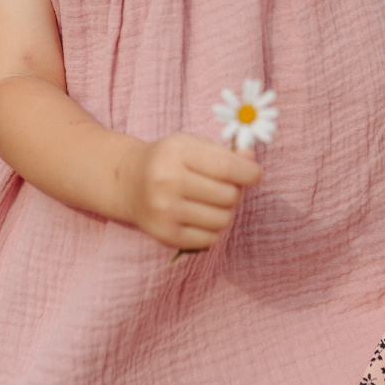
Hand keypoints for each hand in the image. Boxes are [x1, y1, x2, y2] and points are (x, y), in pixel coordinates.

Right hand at [121, 132, 261, 250]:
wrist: (129, 183)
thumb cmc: (169, 160)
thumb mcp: (193, 145)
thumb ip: (225, 153)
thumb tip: (251, 160)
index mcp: (177, 152)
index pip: (227, 167)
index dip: (249, 172)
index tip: (255, 174)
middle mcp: (168, 181)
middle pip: (228, 196)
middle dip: (235, 192)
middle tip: (226, 187)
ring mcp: (165, 211)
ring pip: (223, 219)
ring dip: (225, 211)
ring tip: (212, 202)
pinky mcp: (166, 234)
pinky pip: (210, 238)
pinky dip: (213, 229)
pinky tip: (201, 216)